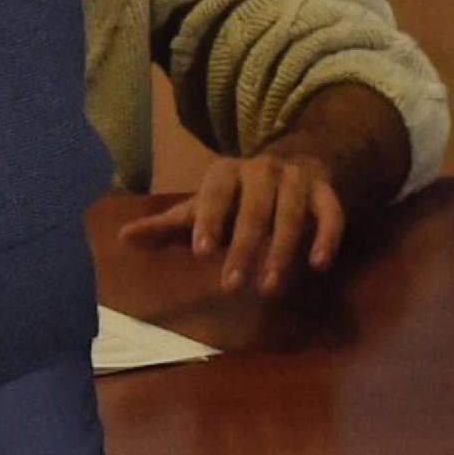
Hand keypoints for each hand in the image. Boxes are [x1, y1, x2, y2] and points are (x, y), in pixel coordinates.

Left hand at [117, 85, 409, 295]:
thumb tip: (122, 239)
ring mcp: (296, 181)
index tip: (202, 253)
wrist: (293, 167)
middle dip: (243, 249)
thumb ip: (166, 226)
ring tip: (271, 288)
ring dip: (282, 252)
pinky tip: (318, 266)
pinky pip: (331, 215)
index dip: (208, 221)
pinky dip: (325, 238)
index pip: (214, 195)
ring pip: (291, 216)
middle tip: (233, 287)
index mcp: (224, 172)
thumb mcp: (201, 209)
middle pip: (253, 211)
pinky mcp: (327, 194)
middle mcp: (261, 171)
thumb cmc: (235, 199)